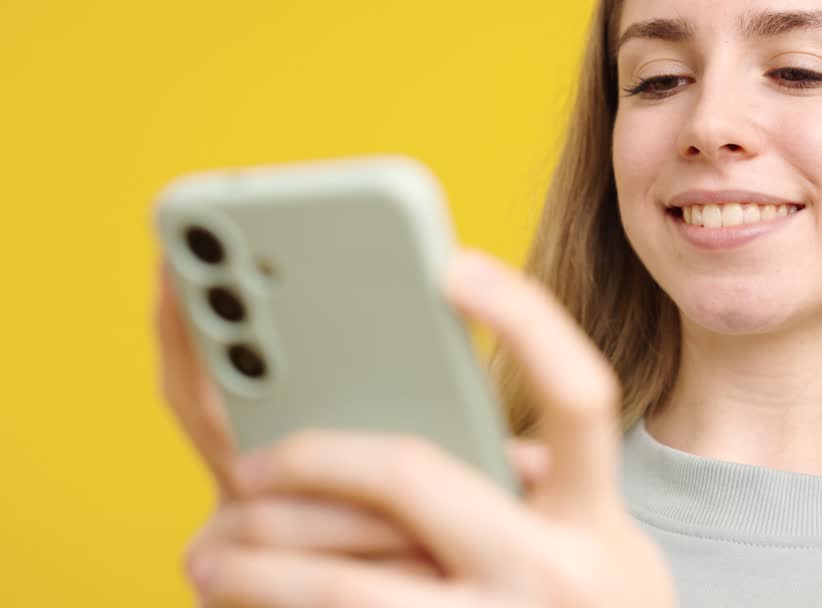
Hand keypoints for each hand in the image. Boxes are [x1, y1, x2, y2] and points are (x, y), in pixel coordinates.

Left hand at [181, 250, 676, 607]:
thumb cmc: (593, 600)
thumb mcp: (593, 531)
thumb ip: (531, 472)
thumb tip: (415, 404)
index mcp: (596, 513)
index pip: (578, 396)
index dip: (526, 322)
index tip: (454, 265)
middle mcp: (558, 572)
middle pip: (417, 480)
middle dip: (317, 459)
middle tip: (248, 460)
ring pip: (351, 592)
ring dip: (260, 573)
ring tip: (206, 560)